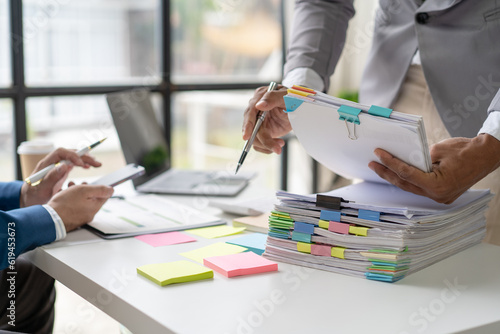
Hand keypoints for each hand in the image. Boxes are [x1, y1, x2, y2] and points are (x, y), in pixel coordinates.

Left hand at [20, 148, 101, 207]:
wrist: (29, 200)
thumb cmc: (34, 196)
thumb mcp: (42, 189)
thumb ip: (51, 177)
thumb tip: (63, 166)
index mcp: (46, 164)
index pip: (61, 152)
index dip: (72, 155)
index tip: (81, 164)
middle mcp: (52, 162)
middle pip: (70, 153)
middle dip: (84, 156)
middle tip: (96, 163)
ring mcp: (57, 166)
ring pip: (73, 157)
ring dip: (85, 159)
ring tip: (96, 164)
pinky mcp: (61, 171)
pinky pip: (73, 163)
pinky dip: (82, 163)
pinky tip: (88, 167)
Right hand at [48, 184, 113, 231]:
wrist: (49, 218)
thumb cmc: (65, 204)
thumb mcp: (84, 191)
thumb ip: (99, 190)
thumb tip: (111, 190)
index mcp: (95, 207)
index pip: (104, 196)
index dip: (99, 187)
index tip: (92, 184)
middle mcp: (90, 214)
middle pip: (92, 198)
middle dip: (85, 189)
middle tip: (77, 185)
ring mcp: (81, 218)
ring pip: (82, 202)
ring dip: (76, 193)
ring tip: (68, 188)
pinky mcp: (72, 219)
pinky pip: (75, 208)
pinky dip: (70, 201)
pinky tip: (63, 196)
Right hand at [242, 85, 290, 153]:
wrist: (300, 108)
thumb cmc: (293, 98)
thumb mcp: (286, 96)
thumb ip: (272, 98)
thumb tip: (259, 105)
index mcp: (259, 97)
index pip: (250, 112)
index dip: (248, 124)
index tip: (247, 136)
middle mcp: (256, 110)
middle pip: (250, 128)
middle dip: (262, 140)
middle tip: (275, 148)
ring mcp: (259, 121)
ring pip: (254, 137)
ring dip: (267, 144)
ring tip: (280, 144)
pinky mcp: (264, 131)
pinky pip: (259, 143)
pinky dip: (267, 147)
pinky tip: (277, 144)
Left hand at [368, 134, 499, 203]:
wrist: (487, 155)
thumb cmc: (466, 151)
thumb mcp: (438, 150)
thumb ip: (419, 158)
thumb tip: (402, 159)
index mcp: (437, 186)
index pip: (406, 174)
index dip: (390, 163)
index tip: (378, 154)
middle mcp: (437, 195)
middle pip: (405, 184)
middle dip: (386, 173)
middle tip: (373, 163)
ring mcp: (440, 197)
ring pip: (410, 187)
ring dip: (395, 177)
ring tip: (380, 167)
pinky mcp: (441, 193)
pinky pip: (419, 187)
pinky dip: (407, 179)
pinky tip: (397, 172)